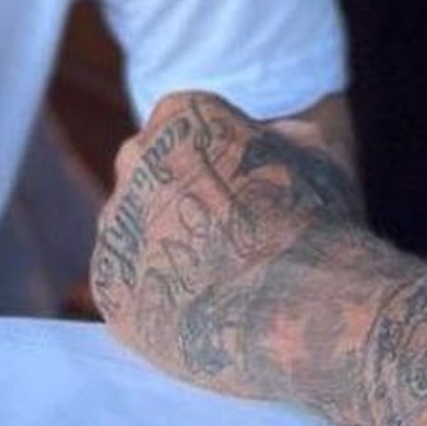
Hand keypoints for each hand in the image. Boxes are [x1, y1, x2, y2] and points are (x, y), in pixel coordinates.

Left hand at [91, 90, 362, 399]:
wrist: (298, 308)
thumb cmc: (315, 219)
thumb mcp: (318, 147)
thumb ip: (285, 130)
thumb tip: (289, 125)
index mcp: (180, 114)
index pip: (189, 130)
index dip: (223, 166)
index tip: (249, 196)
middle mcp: (134, 160)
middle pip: (154, 177)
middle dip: (185, 203)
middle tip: (234, 239)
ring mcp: (117, 228)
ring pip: (137, 234)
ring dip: (168, 252)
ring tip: (222, 282)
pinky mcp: (109, 291)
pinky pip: (130, 290)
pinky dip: (160, 300)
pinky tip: (202, 311)